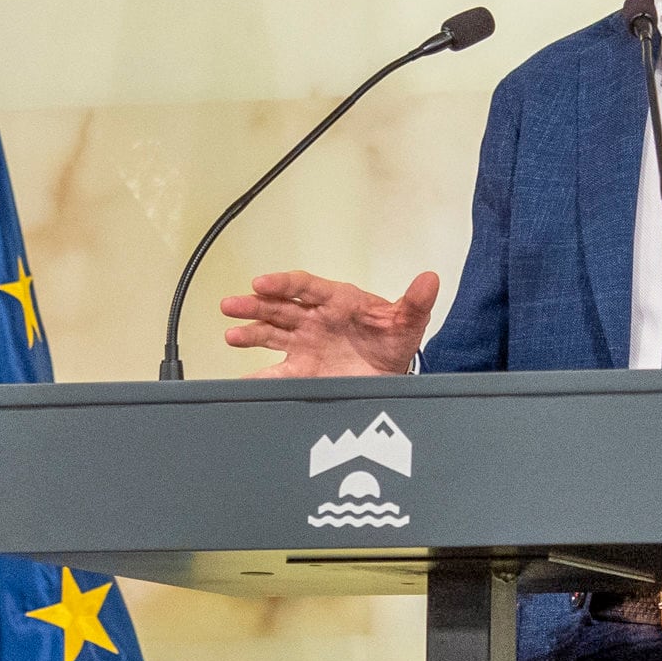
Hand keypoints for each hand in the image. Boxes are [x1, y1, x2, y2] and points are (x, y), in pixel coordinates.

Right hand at [219, 270, 439, 377]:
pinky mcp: (301, 371)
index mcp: (336, 300)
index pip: (305, 286)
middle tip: (231, 305)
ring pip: (271, 334)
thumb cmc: (393, 340)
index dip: (283, 284)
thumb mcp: (407, 322)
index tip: (261, 283)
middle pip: (279, 308)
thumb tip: (431, 279)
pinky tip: (240, 381)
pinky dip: (257, 378)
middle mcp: (313, 319)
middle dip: (254, 306)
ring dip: (249, 333)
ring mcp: (303, 345)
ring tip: (231, 335)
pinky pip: (275, 374)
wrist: (390, 374)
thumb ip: (416, 302)